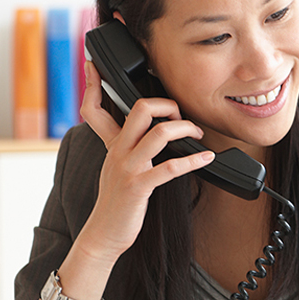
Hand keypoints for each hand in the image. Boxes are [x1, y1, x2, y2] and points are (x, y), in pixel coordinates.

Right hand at [76, 61, 214, 265]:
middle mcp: (118, 151)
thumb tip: (149, 134)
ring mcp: (127, 168)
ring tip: (198, 134)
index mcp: (113, 144)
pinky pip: (170, 168)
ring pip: (159, 134)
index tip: (95, 66)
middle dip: (168, 104)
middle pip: (140, 109)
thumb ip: (126, 148)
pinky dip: (193, 160)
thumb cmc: (117, 202)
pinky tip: (206, 158)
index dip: (92, 84)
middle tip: (182, 115)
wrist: (104, 234)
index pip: (95, 106)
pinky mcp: (138, 187)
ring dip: (185, 129)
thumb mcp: (116, 168)